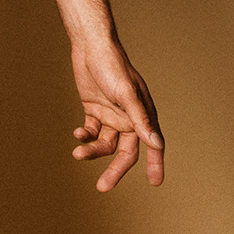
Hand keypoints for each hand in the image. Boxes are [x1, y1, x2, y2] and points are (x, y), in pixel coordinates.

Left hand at [70, 41, 163, 191]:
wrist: (90, 46)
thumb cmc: (113, 66)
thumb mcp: (126, 94)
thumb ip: (140, 120)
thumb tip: (156, 144)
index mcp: (143, 114)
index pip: (152, 144)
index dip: (155, 163)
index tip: (155, 183)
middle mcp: (128, 118)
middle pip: (125, 152)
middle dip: (114, 170)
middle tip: (102, 187)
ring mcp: (110, 115)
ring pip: (104, 143)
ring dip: (92, 150)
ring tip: (78, 152)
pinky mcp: (93, 110)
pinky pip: (91, 132)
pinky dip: (84, 137)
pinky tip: (77, 136)